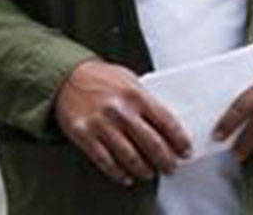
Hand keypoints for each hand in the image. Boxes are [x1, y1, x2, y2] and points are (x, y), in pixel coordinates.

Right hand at [54, 59, 190, 185]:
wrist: (67, 76)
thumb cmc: (101, 78)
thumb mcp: (129, 80)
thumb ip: (146, 100)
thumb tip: (166, 124)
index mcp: (135, 95)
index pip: (166, 122)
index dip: (179, 140)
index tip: (185, 150)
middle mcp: (120, 110)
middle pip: (151, 143)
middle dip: (165, 160)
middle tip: (171, 167)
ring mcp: (101, 124)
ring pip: (130, 157)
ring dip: (144, 169)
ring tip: (150, 172)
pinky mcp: (84, 135)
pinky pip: (105, 161)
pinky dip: (118, 173)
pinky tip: (127, 176)